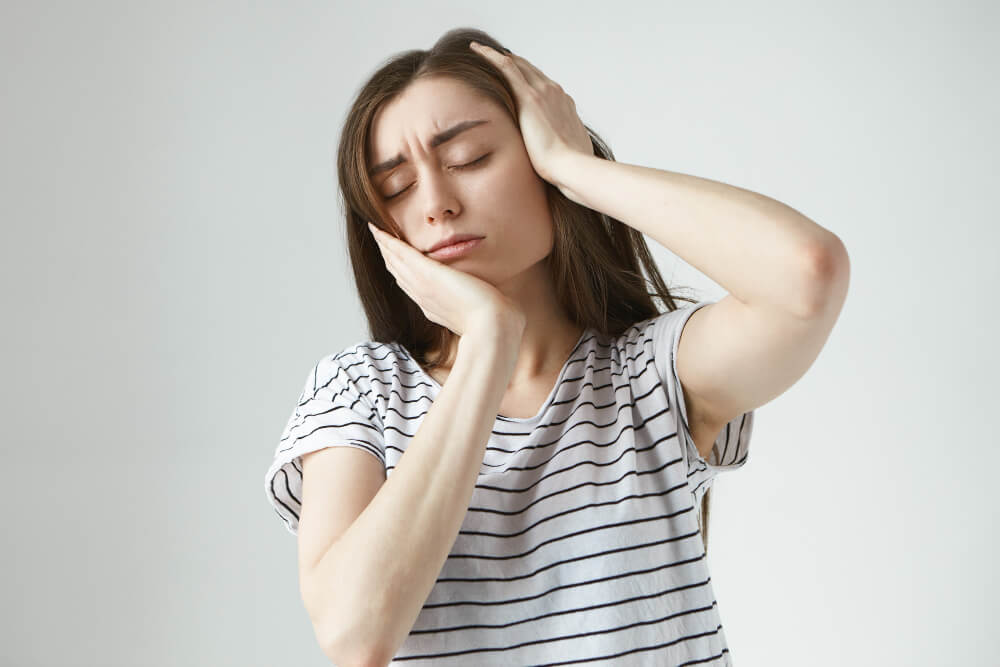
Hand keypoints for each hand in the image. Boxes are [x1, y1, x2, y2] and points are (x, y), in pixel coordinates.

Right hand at [367, 221, 524, 336]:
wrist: (493, 328)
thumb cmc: (496, 323)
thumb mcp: (484, 310)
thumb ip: (479, 303)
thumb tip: (490, 300)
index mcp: (435, 307)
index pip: (414, 286)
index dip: (403, 272)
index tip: (397, 261)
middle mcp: (424, 297)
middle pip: (399, 274)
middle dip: (389, 258)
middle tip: (380, 241)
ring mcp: (423, 285)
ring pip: (396, 263)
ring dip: (385, 247)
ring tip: (376, 232)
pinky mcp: (426, 273)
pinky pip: (400, 253)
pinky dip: (388, 241)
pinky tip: (379, 229)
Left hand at [469, 41, 592, 191]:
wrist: (571, 167)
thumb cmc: (569, 168)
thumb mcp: (566, 152)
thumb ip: (558, 146)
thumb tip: (552, 157)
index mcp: (564, 104)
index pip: (543, 85)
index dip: (527, 78)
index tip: (514, 78)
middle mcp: (555, 92)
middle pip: (530, 70)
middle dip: (513, 63)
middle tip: (493, 59)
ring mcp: (544, 91)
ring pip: (518, 64)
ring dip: (500, 57)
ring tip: (481, 52)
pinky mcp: (529, 96)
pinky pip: (506, 67)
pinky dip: (491, 56)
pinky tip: (476, 51)